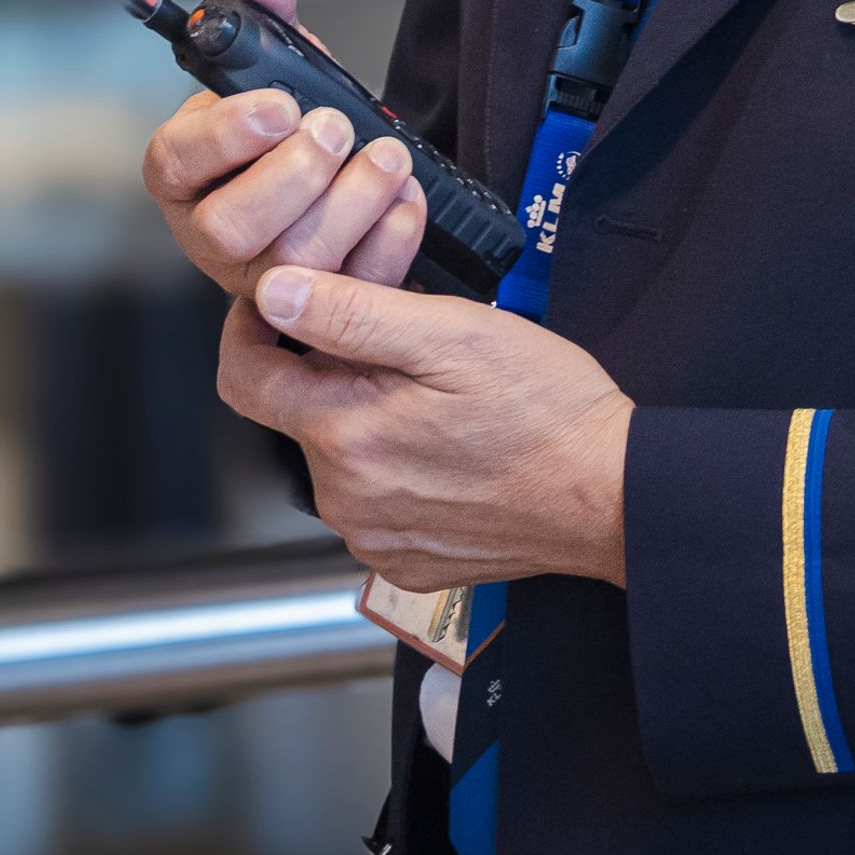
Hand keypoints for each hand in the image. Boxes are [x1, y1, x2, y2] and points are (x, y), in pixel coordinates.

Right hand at [141, 0, 430, 309]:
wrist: (343, 179)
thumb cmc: (293, 123)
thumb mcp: (280, 60)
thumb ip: (261, 6)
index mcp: (185, 173)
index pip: (173, 162)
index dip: (224, 136)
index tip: (280, 105)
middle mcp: (212, 233)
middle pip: (229, 229)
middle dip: (292, 175)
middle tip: (337, 128)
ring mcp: (266, 278)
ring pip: (292, 264)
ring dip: (348, 204)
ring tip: (386, 156)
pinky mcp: (321, 306)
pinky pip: (352, 289)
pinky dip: (388, 242)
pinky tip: (409, 198)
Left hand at [228, 264, 634, 596]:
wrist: (609, 495)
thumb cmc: (547, 410)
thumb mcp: (453, 333)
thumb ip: (353, 313)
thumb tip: (275, 293)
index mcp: (348, 435)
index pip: (245, 379)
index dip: (249, 328)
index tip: (274, 301)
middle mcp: (346, 498)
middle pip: (299, 414)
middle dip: (330, 367)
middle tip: (398, 333)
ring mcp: (374, 536)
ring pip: (337, 455)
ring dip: (364, 416)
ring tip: (433, 390)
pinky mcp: (403, 561)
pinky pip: (371, 499)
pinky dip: (392, 464)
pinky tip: (444, 442)